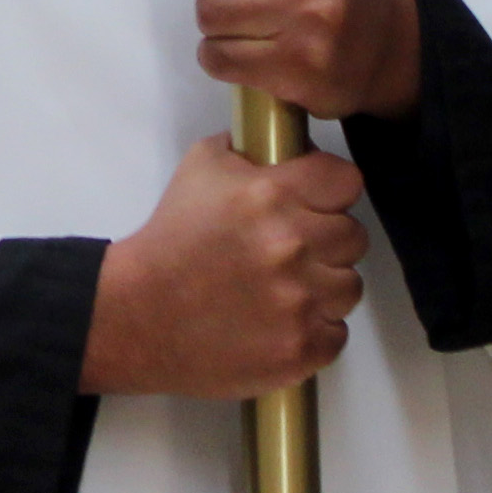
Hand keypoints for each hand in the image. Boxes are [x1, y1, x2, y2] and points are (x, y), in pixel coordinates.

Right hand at [86, 136, 366, 398]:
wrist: (137, 314)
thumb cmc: (170, 239)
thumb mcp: (201, 168)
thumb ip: (250, 148)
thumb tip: (288, 143)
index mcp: (270, 195)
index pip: (346, 182)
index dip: (330, 191)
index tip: (314, 203)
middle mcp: (291, 246)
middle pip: (354, 236)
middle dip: (327, 241)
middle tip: (294, 251)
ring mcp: (298, 302)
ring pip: (349, 286)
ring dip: (324, 287)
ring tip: (287, 290)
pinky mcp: (298, 349)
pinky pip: (337, 334)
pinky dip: (315, 331)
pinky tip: (283, 322)